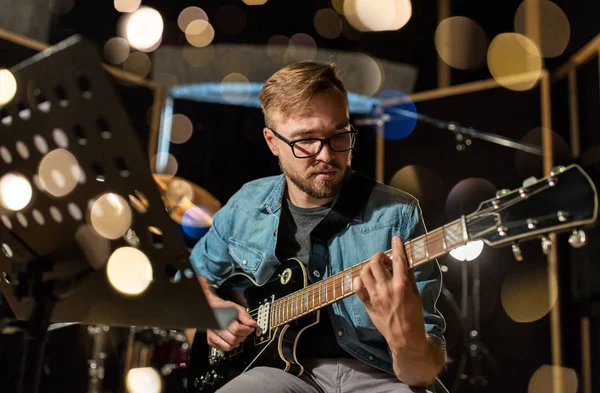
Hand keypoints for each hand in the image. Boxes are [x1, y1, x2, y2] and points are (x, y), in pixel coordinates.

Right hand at [206, 295, 257, 351]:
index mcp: (222, 319)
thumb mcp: (236, 308)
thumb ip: (244, 316)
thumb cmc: (224, 308)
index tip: (250, 328)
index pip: (236, 329)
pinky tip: (232, 338)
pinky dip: (230, 345)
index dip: (246, 330)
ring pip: (228, 346)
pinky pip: (223, 348)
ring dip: (237, 342)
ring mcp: (212, 335)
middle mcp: (215, 328)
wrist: (213, 309)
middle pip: (233, 339)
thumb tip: (252, 323)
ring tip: (239, 336)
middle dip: (243, 336)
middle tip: (246, 332)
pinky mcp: (210, 340)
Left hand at [352, 236, 427, 352]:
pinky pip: (357, 287)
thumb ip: (408, 277)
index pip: (398, 260)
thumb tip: (404, 262)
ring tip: (375, 269)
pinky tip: (365, 280)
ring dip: (369, 266)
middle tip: (384, 260)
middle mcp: (387, 288)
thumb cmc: (414, 315)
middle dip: (379, 256)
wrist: (405, 336)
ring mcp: (375, 296)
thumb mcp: (415, 294)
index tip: (395, 239)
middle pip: (375, 263)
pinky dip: (359, 280)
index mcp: (402, 285)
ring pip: (364, 272)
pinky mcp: (367, 304)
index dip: (396, 247)